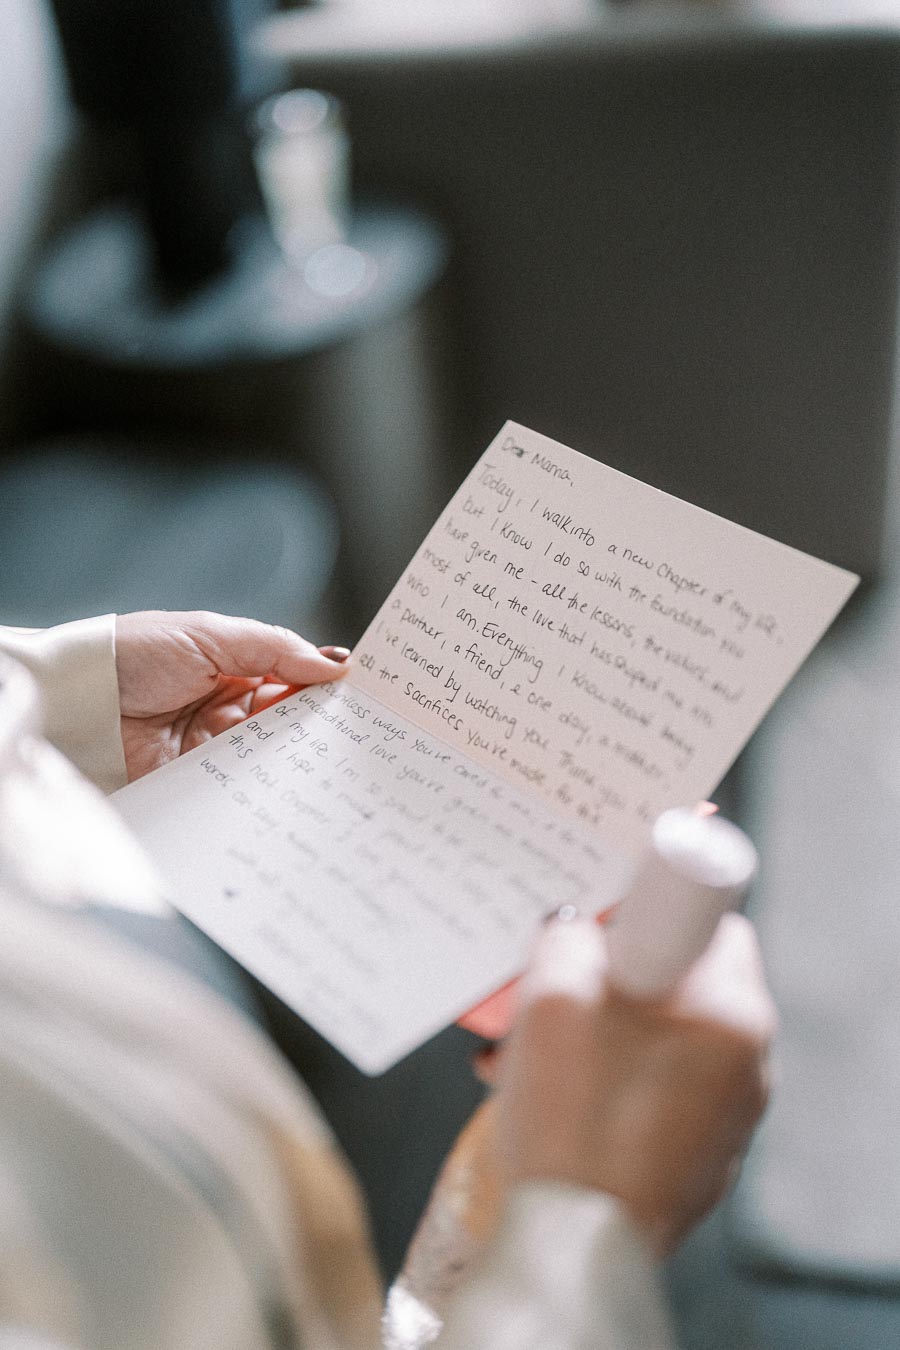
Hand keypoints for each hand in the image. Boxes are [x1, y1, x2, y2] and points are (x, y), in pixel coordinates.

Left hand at [115, 610, 349, 780]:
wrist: (77, 702)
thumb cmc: (133, 656)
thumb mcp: (210, 635)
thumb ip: (274, 647)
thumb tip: (333, 664)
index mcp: (231, 665)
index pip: (290, 673)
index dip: (323, 679)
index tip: (361, 687)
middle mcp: (227, 706)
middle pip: (288, 715)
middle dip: (320, 718)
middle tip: (357, 722)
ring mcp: (215, 745)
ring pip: (273, 750)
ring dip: (299, 749)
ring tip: (332, 747)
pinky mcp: (202, 780)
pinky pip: (245, 782)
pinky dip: (270, 780)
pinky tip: (296, 775)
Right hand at [496, 911, 774, 1254]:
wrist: (573, 1249)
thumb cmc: (572, 1122)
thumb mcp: (552, 997)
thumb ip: (568, 939)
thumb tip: (573, 931)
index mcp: (733, 1013)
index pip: (708, 923)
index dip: (647, 913)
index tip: (598, 924)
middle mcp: (746, 1064)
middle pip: (676, 985)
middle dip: (604, 980)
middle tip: (548, 988)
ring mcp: (724, 1117)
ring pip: (656, 1041)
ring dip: (594, 1032)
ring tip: (526, 1049)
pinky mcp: (694, 1157)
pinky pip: (650, 1092)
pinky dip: (603, 1081)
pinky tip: (545, 1091)